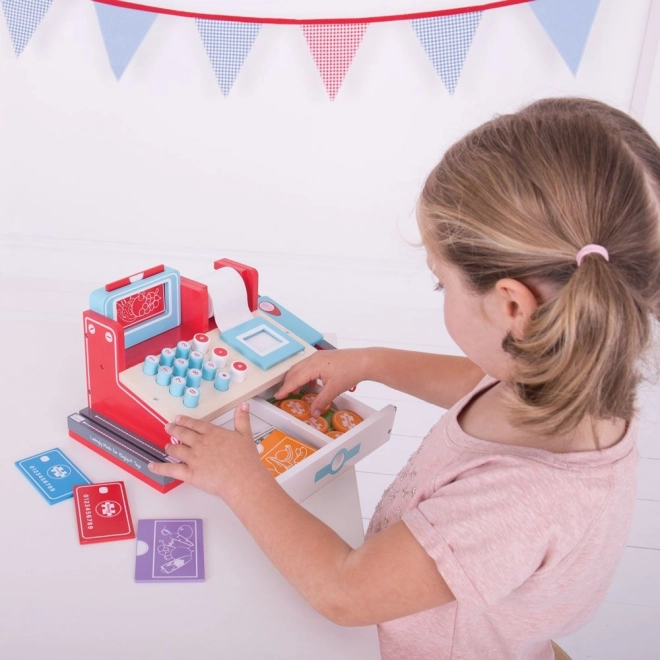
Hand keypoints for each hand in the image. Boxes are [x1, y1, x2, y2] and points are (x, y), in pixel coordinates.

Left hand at [148, 402, 267, 500]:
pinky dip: (160, 468)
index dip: (185, 421)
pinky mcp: (189, 473)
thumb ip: (242, 419)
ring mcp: (193, 458)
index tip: (178, 419)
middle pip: (183, 434)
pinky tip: (152, 466)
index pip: (195, 425)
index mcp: (213, 433)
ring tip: (166, 446)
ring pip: (176, 450)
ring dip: (169, 447)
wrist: (242, 478)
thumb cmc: (245, 459)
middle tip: (168, 428)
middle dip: (173, 430)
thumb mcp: (246, 435)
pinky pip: (170, 469)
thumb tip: (244, 405)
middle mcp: (200, 443)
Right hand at [274, 348, 371, 415]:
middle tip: (284, 394)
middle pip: (295, 371)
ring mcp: (319, 356)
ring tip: (296, 390)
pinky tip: (312, 383)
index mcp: (313, 366)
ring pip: (301, 367)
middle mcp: (314, 359)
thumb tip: (313, 413)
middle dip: (288, 383)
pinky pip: (309, 365)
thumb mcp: (334, 389)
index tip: (278, 396)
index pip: (294, 379)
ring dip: (296, 378)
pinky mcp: (325, 357)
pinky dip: (305, 374)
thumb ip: (321, 401)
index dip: (285, 388)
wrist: (364, 361)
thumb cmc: (350, 372)